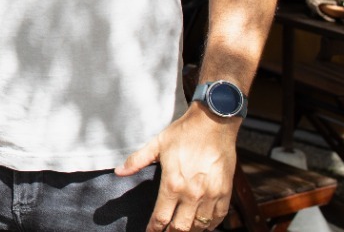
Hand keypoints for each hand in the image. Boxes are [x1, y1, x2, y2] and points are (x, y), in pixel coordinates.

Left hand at [117, 104, 236, 231]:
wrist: (213, 123)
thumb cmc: (184, 133)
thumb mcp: (156, 144)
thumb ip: (136, 160)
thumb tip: (118, 172)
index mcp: (172, 184)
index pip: (161, 217)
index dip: (154, 229)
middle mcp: (192, 194)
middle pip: (180, 227)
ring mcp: (210, 195)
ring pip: (200, 226)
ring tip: (181, 231)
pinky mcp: (225, 192)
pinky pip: (218, 217)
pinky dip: (210, 226)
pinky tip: (203, 227)